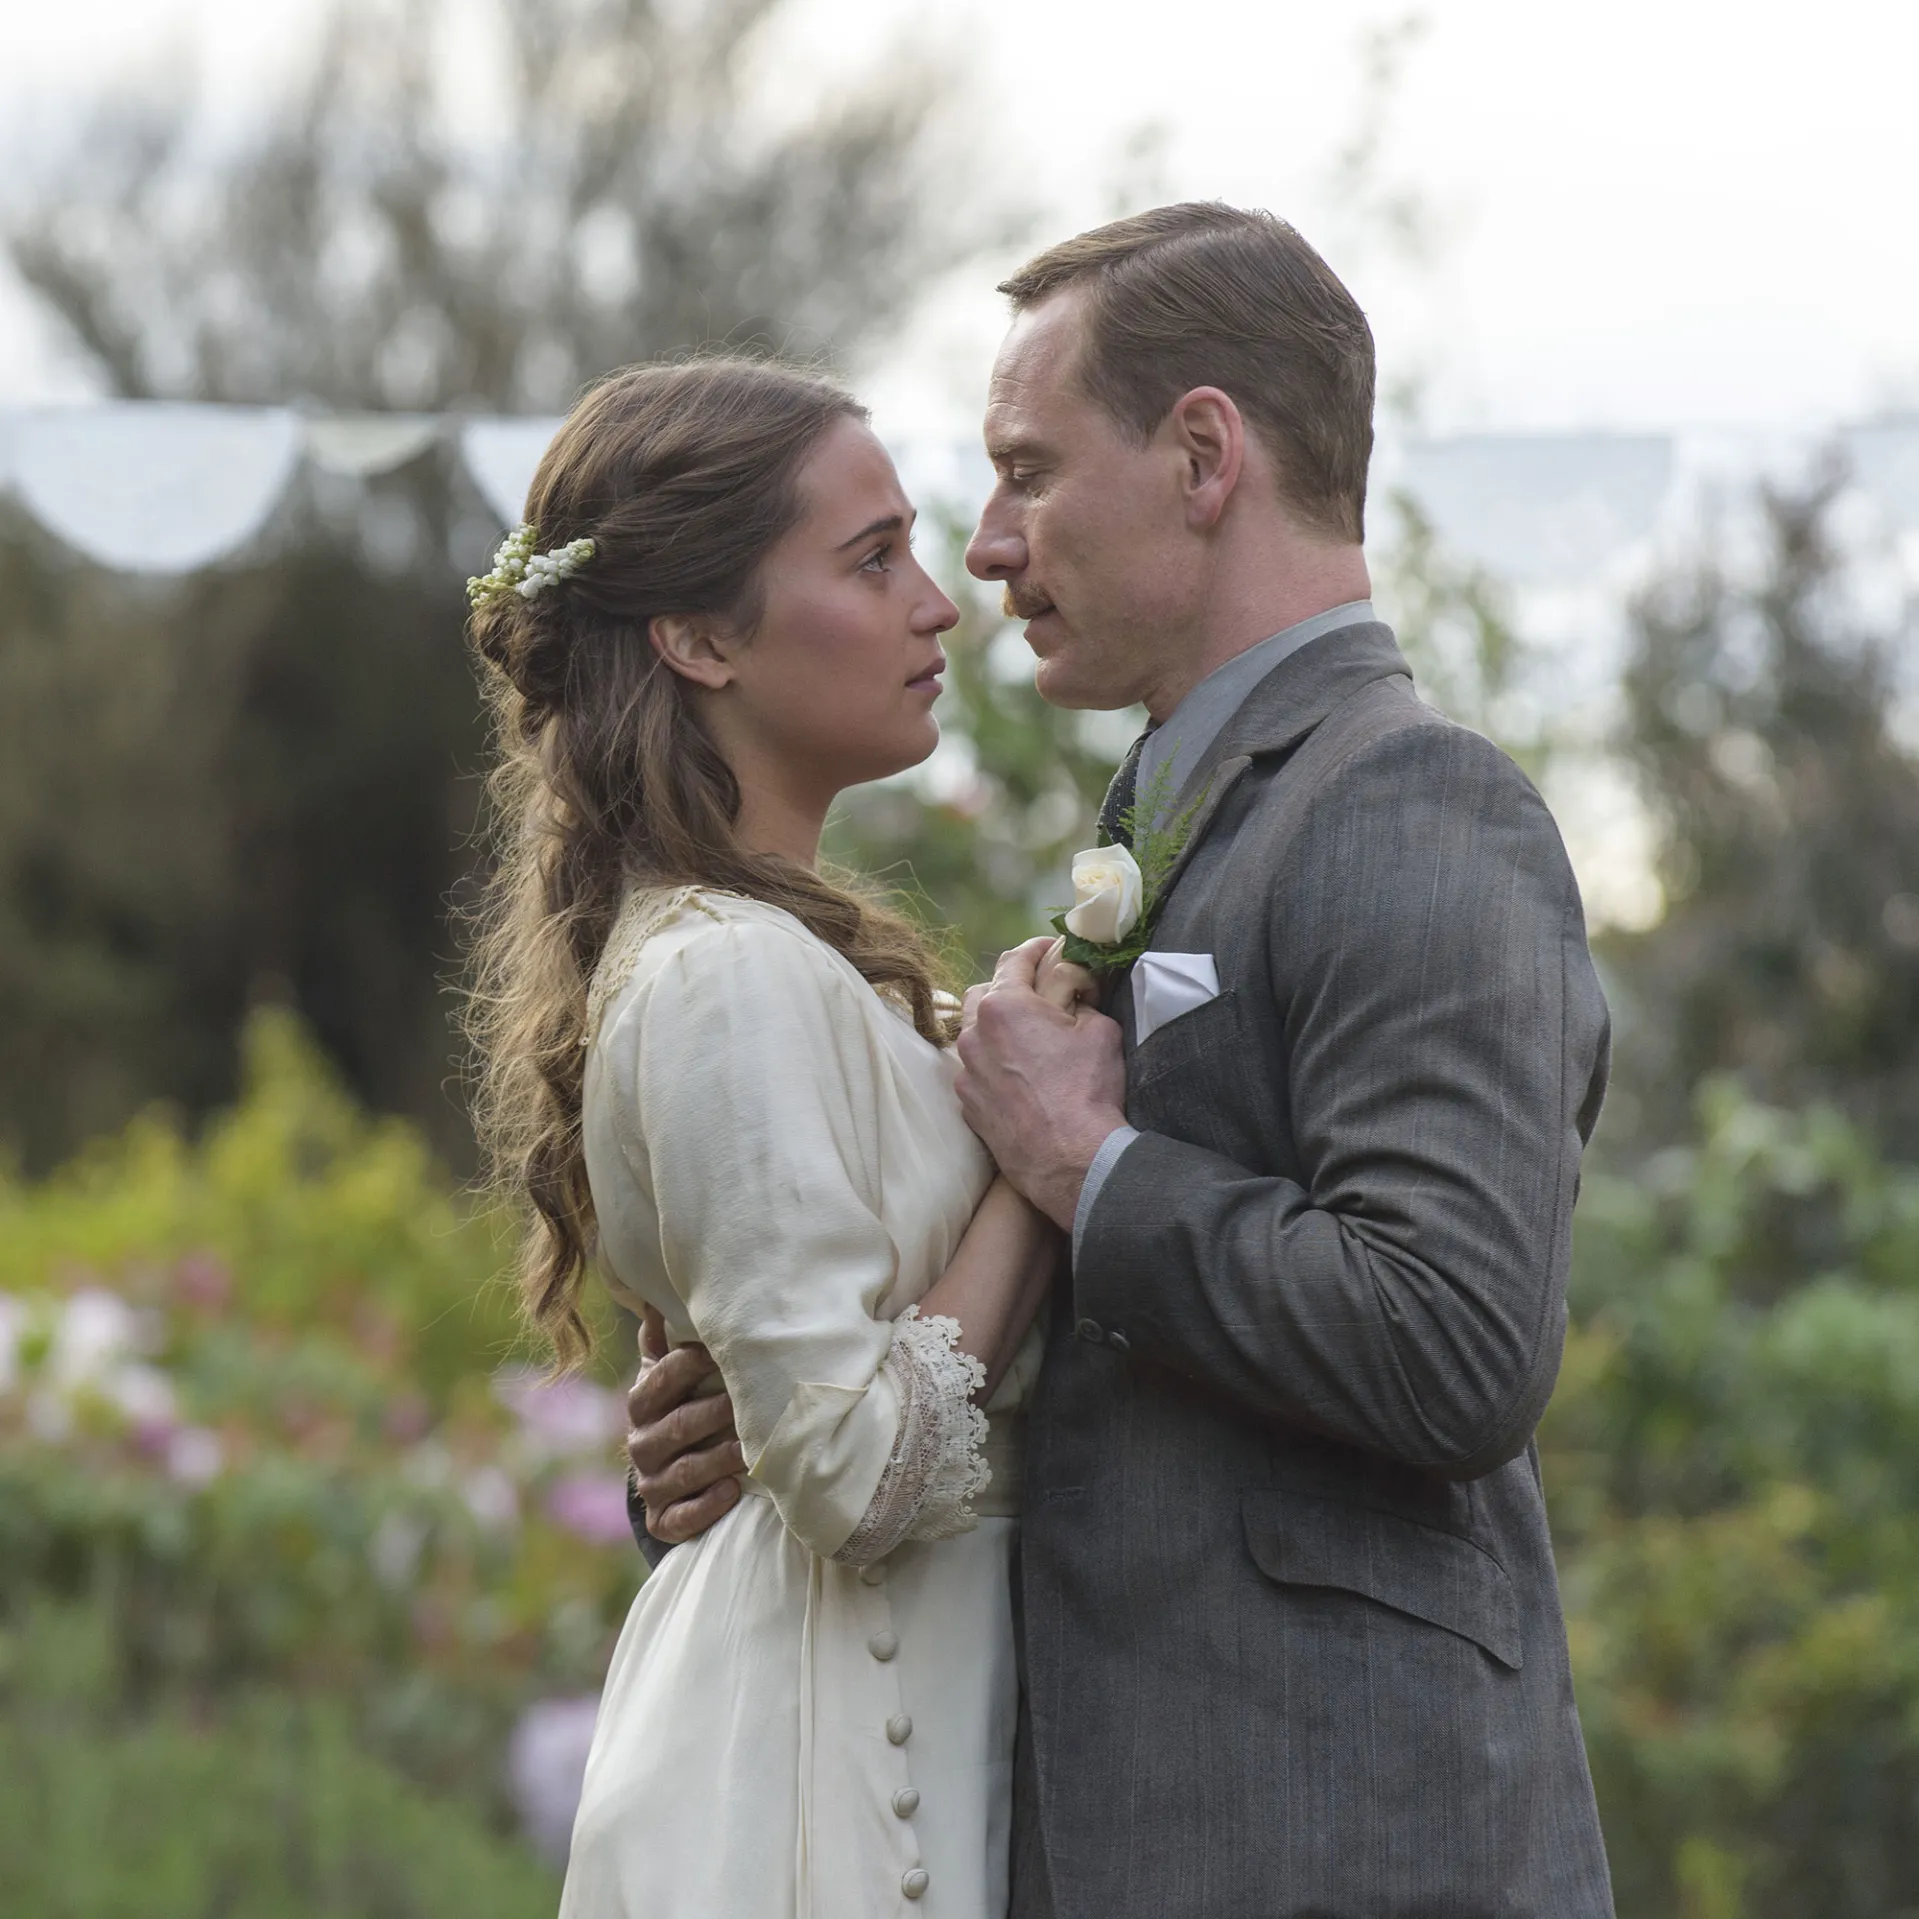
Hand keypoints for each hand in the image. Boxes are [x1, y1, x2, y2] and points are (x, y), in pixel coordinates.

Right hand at [625, 1306, 744, 1544]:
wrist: (668, 1472)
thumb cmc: (680, 1405)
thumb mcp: (667, 1373)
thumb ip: (662, 1339)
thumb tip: (656, 1296)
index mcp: (642, 1402)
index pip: (662, 1379)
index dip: (692, 1364)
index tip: (726, 1351)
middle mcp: (641, 1444)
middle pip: (678, 1426)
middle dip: (716, 1413)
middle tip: (752, 1402)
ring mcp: (651, 1484)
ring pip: (684, 1471)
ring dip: (720, 1459)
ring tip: (752, 1450)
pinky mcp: (663, 1520)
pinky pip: (680, 1519)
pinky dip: (706, 1507)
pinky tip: (732, 1492)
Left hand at [954, 936, 1127, 1231]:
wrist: (1070, 1159)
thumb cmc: (1087, 1090)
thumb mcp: (1100, 1030)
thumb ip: (1082, 1003)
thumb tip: (1076, 998)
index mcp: (1004, 1005)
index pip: (1015, 959)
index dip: (1037, 948)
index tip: (1052, 947)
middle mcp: (974, 1033)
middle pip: (983, 993)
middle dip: (1009, 988)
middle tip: (1038, 995)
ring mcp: (966, 1071)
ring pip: (973, 1034)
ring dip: (996, 1027)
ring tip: (1025, 1038)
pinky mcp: (967, 1105)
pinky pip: (974, 1071)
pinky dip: (992, 1064)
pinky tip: (1016, 1075)